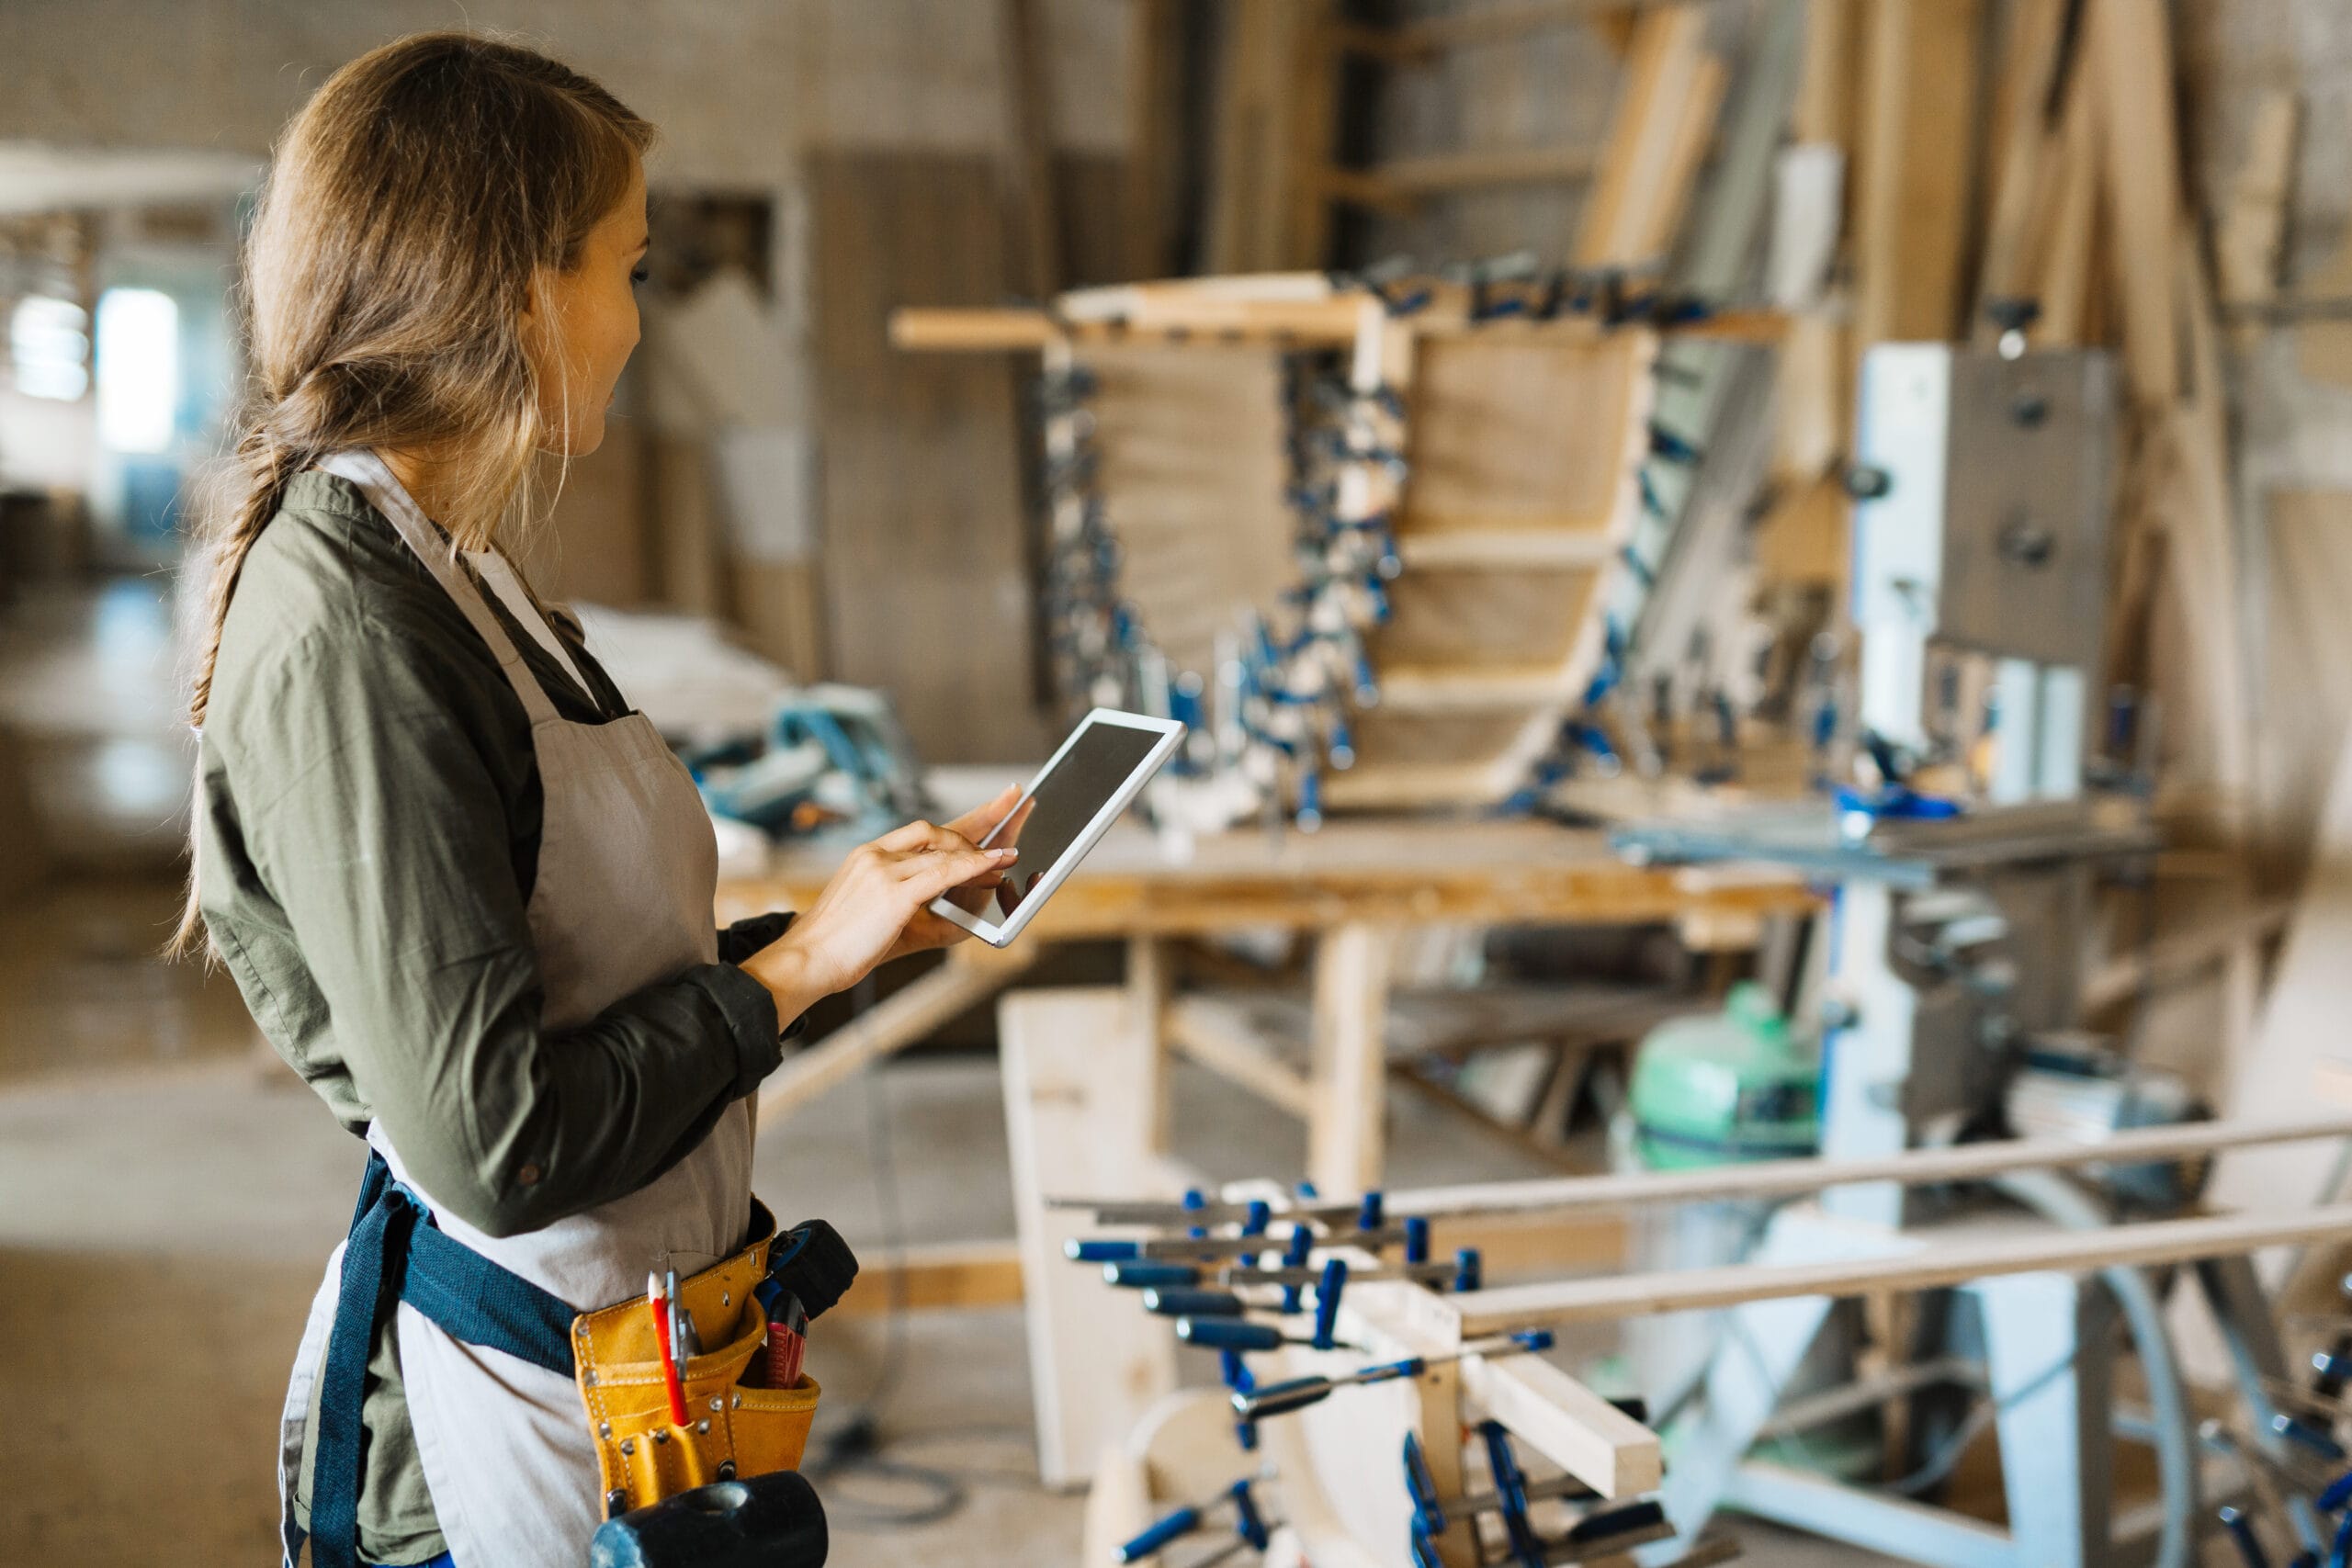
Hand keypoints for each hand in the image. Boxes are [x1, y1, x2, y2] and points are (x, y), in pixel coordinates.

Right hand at [741, 789, 1028, 1017]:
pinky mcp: (892, 893)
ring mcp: (883, 870)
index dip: (958, 822)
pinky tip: (994, 864)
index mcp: (868, 855)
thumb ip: (911, 904)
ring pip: (942, 851)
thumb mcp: (875, 914)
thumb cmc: (838, 945)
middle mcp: (875, 854)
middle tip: (1013, 813)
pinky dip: (974, 866)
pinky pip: (943, 873)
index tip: (989, 811)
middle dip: (979, 822)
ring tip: (1006, 858)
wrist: (806, 959)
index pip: (921, 830)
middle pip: (935, 830)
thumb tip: (954, 910)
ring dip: (980, 854)